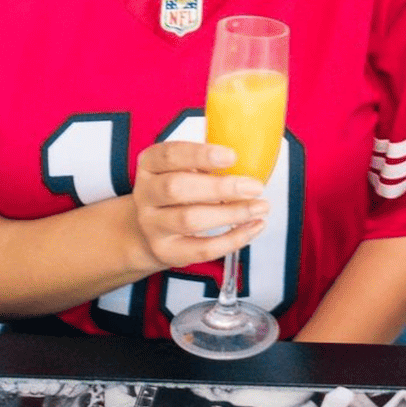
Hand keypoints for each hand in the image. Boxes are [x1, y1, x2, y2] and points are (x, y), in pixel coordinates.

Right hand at [131, 140, 267, 270]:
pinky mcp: (166, 251)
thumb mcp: (183, 168)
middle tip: (254, 187)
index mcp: (150, 165)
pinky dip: (233, 239)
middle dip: (221, 188)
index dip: (200, 155)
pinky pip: (201, 249)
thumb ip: (208, 162)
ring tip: (260, 207)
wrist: (150, 231)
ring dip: (232, 213)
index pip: (169, 155)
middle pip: (177, 189)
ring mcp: (152, 225)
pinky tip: (254, 227)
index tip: (232, 156)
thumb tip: (251, 157)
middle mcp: (146, 194)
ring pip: (189, 220)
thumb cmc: (178, 192)